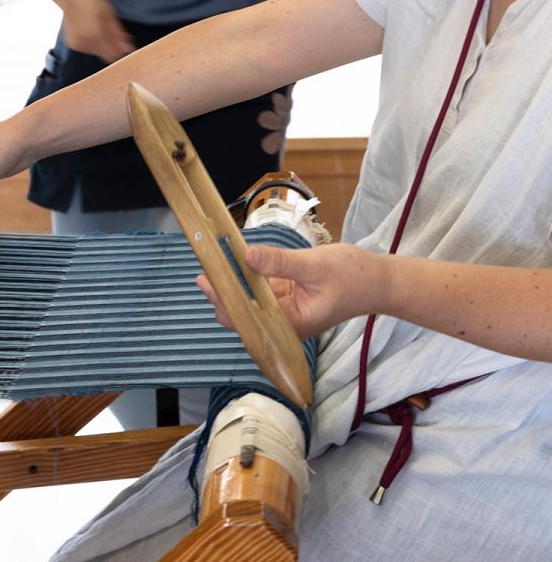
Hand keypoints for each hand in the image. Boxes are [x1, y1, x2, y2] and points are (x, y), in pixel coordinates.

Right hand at [61, 0, 134, 62]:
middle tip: (112, 30)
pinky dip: (93, 42)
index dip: (121, 49)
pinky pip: (88, 49)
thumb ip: (117, 33)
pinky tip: (91, 29)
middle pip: (105, 56)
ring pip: (97, 53)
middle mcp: (84, 44)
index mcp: (94, 36)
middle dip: (112, 46)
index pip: (113, 55)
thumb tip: (128, 49)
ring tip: (100, 26)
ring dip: (103, 44)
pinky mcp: (72, 44)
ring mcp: (76, 45)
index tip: (125, 40)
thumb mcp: (108, 12)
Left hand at [196, 241, 385, 338]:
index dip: (223, 299)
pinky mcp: (286, 295)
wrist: (377, 280)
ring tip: (211, 258)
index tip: (206, 278)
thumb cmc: (353, 277)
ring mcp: (283, 308)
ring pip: (248, 299)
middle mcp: (283, 322)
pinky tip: (232, 259)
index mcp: (290, 324)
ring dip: (231, 282)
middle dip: (221, 291)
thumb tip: (246, 256)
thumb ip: (280, 262)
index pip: (246, 318)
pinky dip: (246, 275)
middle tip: (204, 263)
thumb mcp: (315, 265)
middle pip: (241, 312)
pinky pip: (259, 288)